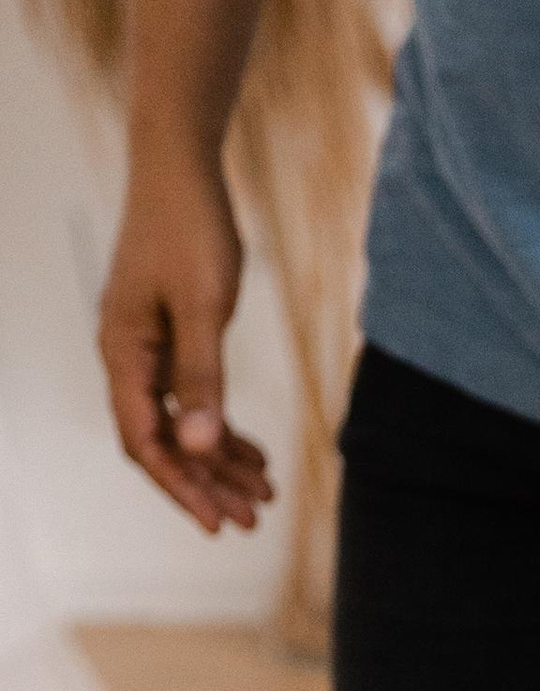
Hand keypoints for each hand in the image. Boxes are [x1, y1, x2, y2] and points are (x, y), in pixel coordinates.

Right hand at [97, 165, 273, 535]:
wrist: (181, 166)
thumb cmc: (190, 228)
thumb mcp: (204, 307)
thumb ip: (202, 377)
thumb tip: (201, 446)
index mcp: (123, 352)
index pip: (146, 441)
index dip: (182, 487)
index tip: (218, 524)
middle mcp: (128, 356)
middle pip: (164, 442)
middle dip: (208, 483)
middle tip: (254, 519)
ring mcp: (148, 347)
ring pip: (182, 424)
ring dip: (220, 461)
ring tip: (264, 493)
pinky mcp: (170, 336)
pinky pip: (192, 398)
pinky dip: (223, 427)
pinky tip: (256, 453)